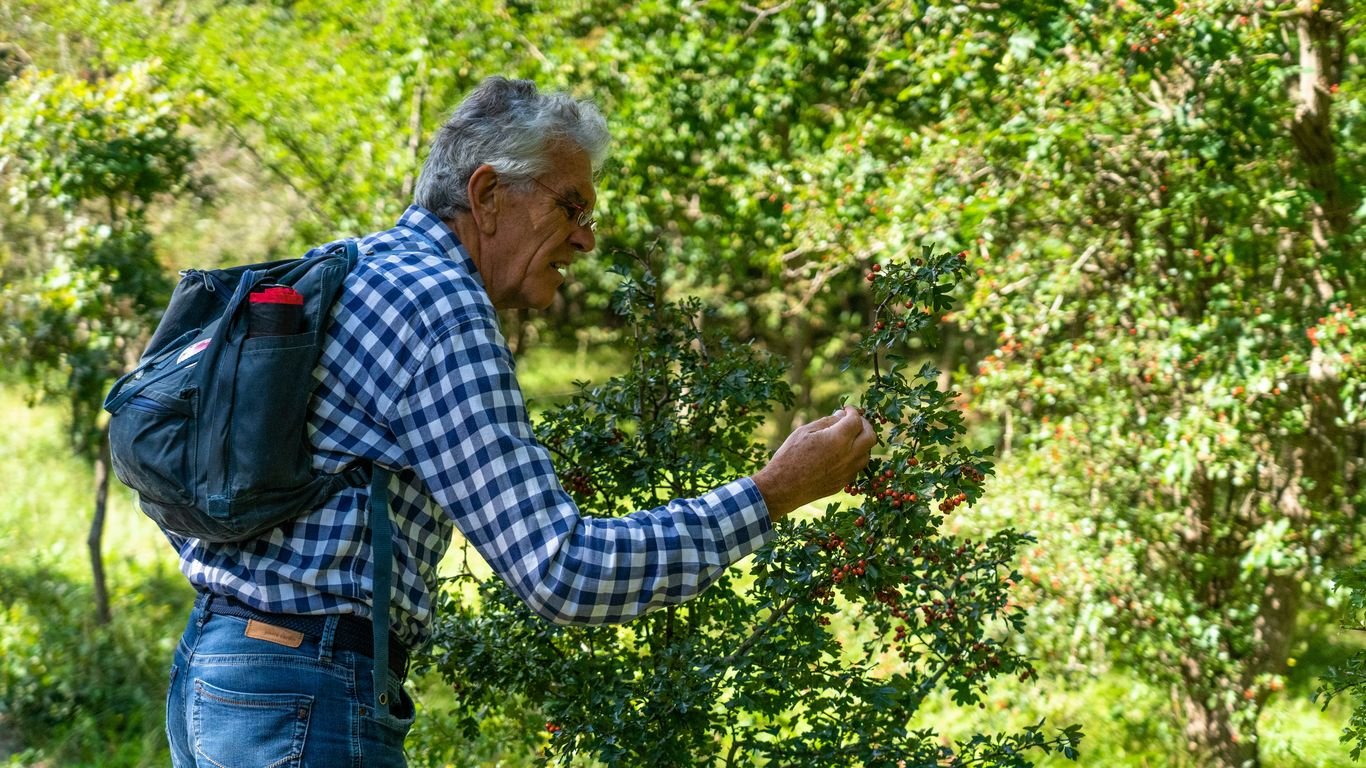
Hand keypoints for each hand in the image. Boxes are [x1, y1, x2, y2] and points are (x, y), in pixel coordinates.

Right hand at [750, 406, 876, 521]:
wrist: (783, 487)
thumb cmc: (790, 455)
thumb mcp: (804, 432)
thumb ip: (826, 422)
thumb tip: (841, 415)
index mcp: (838, 439)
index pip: (856, 420)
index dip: (853, 411)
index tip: (846, 409)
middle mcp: (848, 456)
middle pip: (871, 436)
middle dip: (865, 425)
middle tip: (854, 421)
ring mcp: (848, 472)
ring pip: (867, 454)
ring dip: (862, 443)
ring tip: (848, 438)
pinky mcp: (844, 483)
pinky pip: (857, 467)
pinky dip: (854, 457)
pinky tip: (841, 454)